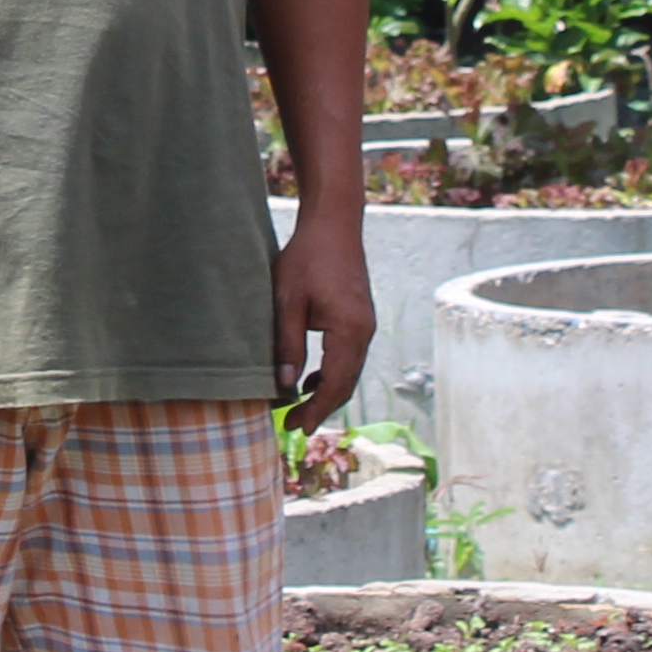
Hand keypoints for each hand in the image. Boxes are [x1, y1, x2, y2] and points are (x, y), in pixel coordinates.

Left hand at [273, 212, 375, 431]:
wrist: (333, 224)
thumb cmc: (307, 257)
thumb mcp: (288, 301)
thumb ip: (288, 344)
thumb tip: (286, 384)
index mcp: (350, 331)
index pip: (335, 384)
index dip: (316, 409)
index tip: (295, 427)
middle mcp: (364, 332)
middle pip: (346, 383)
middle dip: (321, 407)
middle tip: (293, 424)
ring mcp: (365, 325)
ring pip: (349, 371)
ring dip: (327, 391)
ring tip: (299, 406)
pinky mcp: (359, 317)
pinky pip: (349, 356)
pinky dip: (331, 372)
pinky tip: (311, 377)